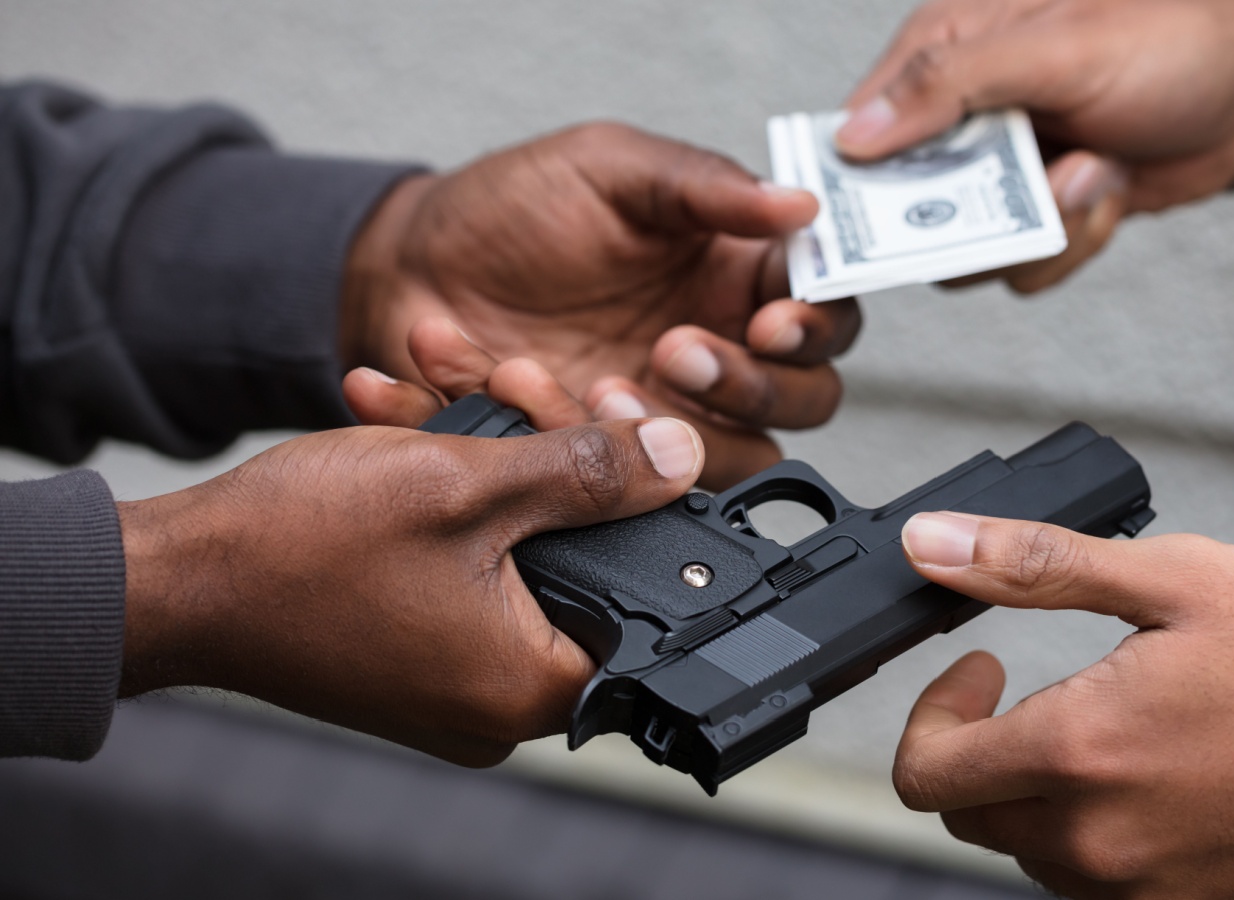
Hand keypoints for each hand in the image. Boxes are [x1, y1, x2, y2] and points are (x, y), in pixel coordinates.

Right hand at [117, 380, 704, 767]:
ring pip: (515, 543)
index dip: (643, 498)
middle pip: (578, 556)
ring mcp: (457, 675)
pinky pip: (465, 560)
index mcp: (532, 684)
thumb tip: (676, 457)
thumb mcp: (464, 486)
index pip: (644, 597)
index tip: (623, 425)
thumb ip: (587, 473)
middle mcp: (501, 699)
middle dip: (550, 446)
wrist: (173, 577)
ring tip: (443, 376)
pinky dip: (447, 491)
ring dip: (488, 450)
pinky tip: (408, 416)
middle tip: (520, 380)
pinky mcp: (420, 646)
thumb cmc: (296, 550)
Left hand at [340, 122, 862, 487]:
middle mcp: (720, 350)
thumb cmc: (516, 205)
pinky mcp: (604, 461)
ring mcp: (666, 413)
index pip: (823, 313)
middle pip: (801, 401)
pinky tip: (518, 387)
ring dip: (673, 434)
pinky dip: (571, 441)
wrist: (408, 265)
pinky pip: (628, 487)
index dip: (813, 327)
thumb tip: (800, 204)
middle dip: (748, 386)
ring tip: (598, 385)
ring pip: (729, 458)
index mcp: (737, 274)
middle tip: (676, 351)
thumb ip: (706, 187)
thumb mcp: (613, 169)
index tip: (771, 322)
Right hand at [838, 0, 1233, 292]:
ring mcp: (1010, 166)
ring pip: (973, 250)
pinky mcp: (1051, 207)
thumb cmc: (1175, 33)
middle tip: (1037, 184)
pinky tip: (1112, 185)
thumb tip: (854, 133)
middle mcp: (969, 113)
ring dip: (1040, 228)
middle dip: (974, 218)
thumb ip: (950, 85)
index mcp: (949, 51)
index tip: (871, 220)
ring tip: (1092, 172)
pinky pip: (1029, 261)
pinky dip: (1076, 237)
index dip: (860, 179)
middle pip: (910, 208)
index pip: (863, 126)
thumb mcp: (1056, 47)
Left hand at [893, 512, 1233, 898]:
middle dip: (986, 749)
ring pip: (1039, 853)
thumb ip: (1031, 566)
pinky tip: (1165, 776)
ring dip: (1049, 792)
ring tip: (1123, 726)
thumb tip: (932, 546)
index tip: (977, 671)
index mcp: (1081, 755)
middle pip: (976, 816)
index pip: (925, 773)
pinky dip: (1109, 832)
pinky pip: (1109, 885)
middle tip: (1039, 692)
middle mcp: (1102, 844)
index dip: (932, 714)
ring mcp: (1150, 894)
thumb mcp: (1173, 579)